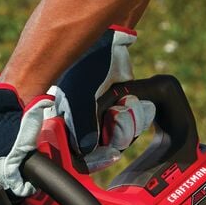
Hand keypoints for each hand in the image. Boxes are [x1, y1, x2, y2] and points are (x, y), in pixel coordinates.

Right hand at [53, 26, 156, 170]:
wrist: (108, 44)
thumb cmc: (88, 68)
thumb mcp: (81, 98)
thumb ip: (82, 127)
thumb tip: (86, 152)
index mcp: (66, 127)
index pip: (78, 159)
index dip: (96, 160)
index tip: (112, 153)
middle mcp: (82, 128)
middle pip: (104, 152)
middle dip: (119, 135)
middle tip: (120, 111)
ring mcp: (102, 122)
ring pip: (121, 141)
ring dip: (131, 122)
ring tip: (127, 99)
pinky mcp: (119, 114)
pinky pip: (132, 128)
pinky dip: (139, 116)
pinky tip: (135, 100)